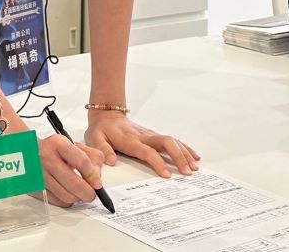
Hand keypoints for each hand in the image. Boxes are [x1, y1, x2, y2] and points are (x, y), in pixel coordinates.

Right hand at [37, 133, 104, 206]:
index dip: (93, 175)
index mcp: (58, 144)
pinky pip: (58, 201)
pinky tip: (68, 192)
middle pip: (74, 184)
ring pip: (67, 196)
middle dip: (88, 193)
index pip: (82, 162)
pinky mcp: (36, 188)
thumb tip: (97, 179)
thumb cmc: (55, 149)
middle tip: (92, 192)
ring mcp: (40, 175)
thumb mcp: (75, 145)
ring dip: (78, 197)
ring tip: (80, 191)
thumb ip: (92, 157)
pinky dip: (67, 200)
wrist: (30, 151)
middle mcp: (47, 159)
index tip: (97, 182)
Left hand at [84, 109, 199, 177]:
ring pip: (172, 141)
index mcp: (130, 140)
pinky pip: (173, 141)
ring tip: (194, 167)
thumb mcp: (94, 137)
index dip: (158, 163)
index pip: (148, 152)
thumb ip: (102, 149)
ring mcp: (151, 135)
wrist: (106, 113)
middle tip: (187, 172)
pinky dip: (184, 148)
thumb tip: (111, 161)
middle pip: (167, 143)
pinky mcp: (154, 135)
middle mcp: (144, 136)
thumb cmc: (102, 128)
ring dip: (184, 153)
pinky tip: (193, 156)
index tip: (167, 175)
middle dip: (179, 157)